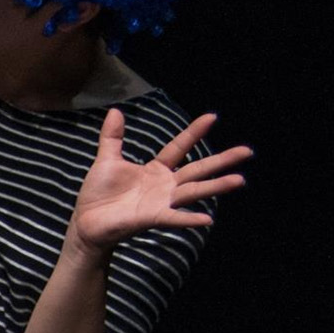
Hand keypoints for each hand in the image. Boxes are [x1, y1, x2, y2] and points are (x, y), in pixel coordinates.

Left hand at [68, 110, 250, 254]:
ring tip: (239, 180)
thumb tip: (115, 111)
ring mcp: (161, 202)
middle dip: (222, 160)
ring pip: (193, 191)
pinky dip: (189, 218)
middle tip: (247, 151)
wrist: (86, 221)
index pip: (179, 147)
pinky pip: (174, 217)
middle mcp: (165, 185)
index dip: (194, 133)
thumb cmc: (99, 193)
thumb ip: (112, 137)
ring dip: (216, 186)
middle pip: (198, 170)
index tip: (212, 117)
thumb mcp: (106, 160)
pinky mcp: (152, 218)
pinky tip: (207, 218)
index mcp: (156, 169)